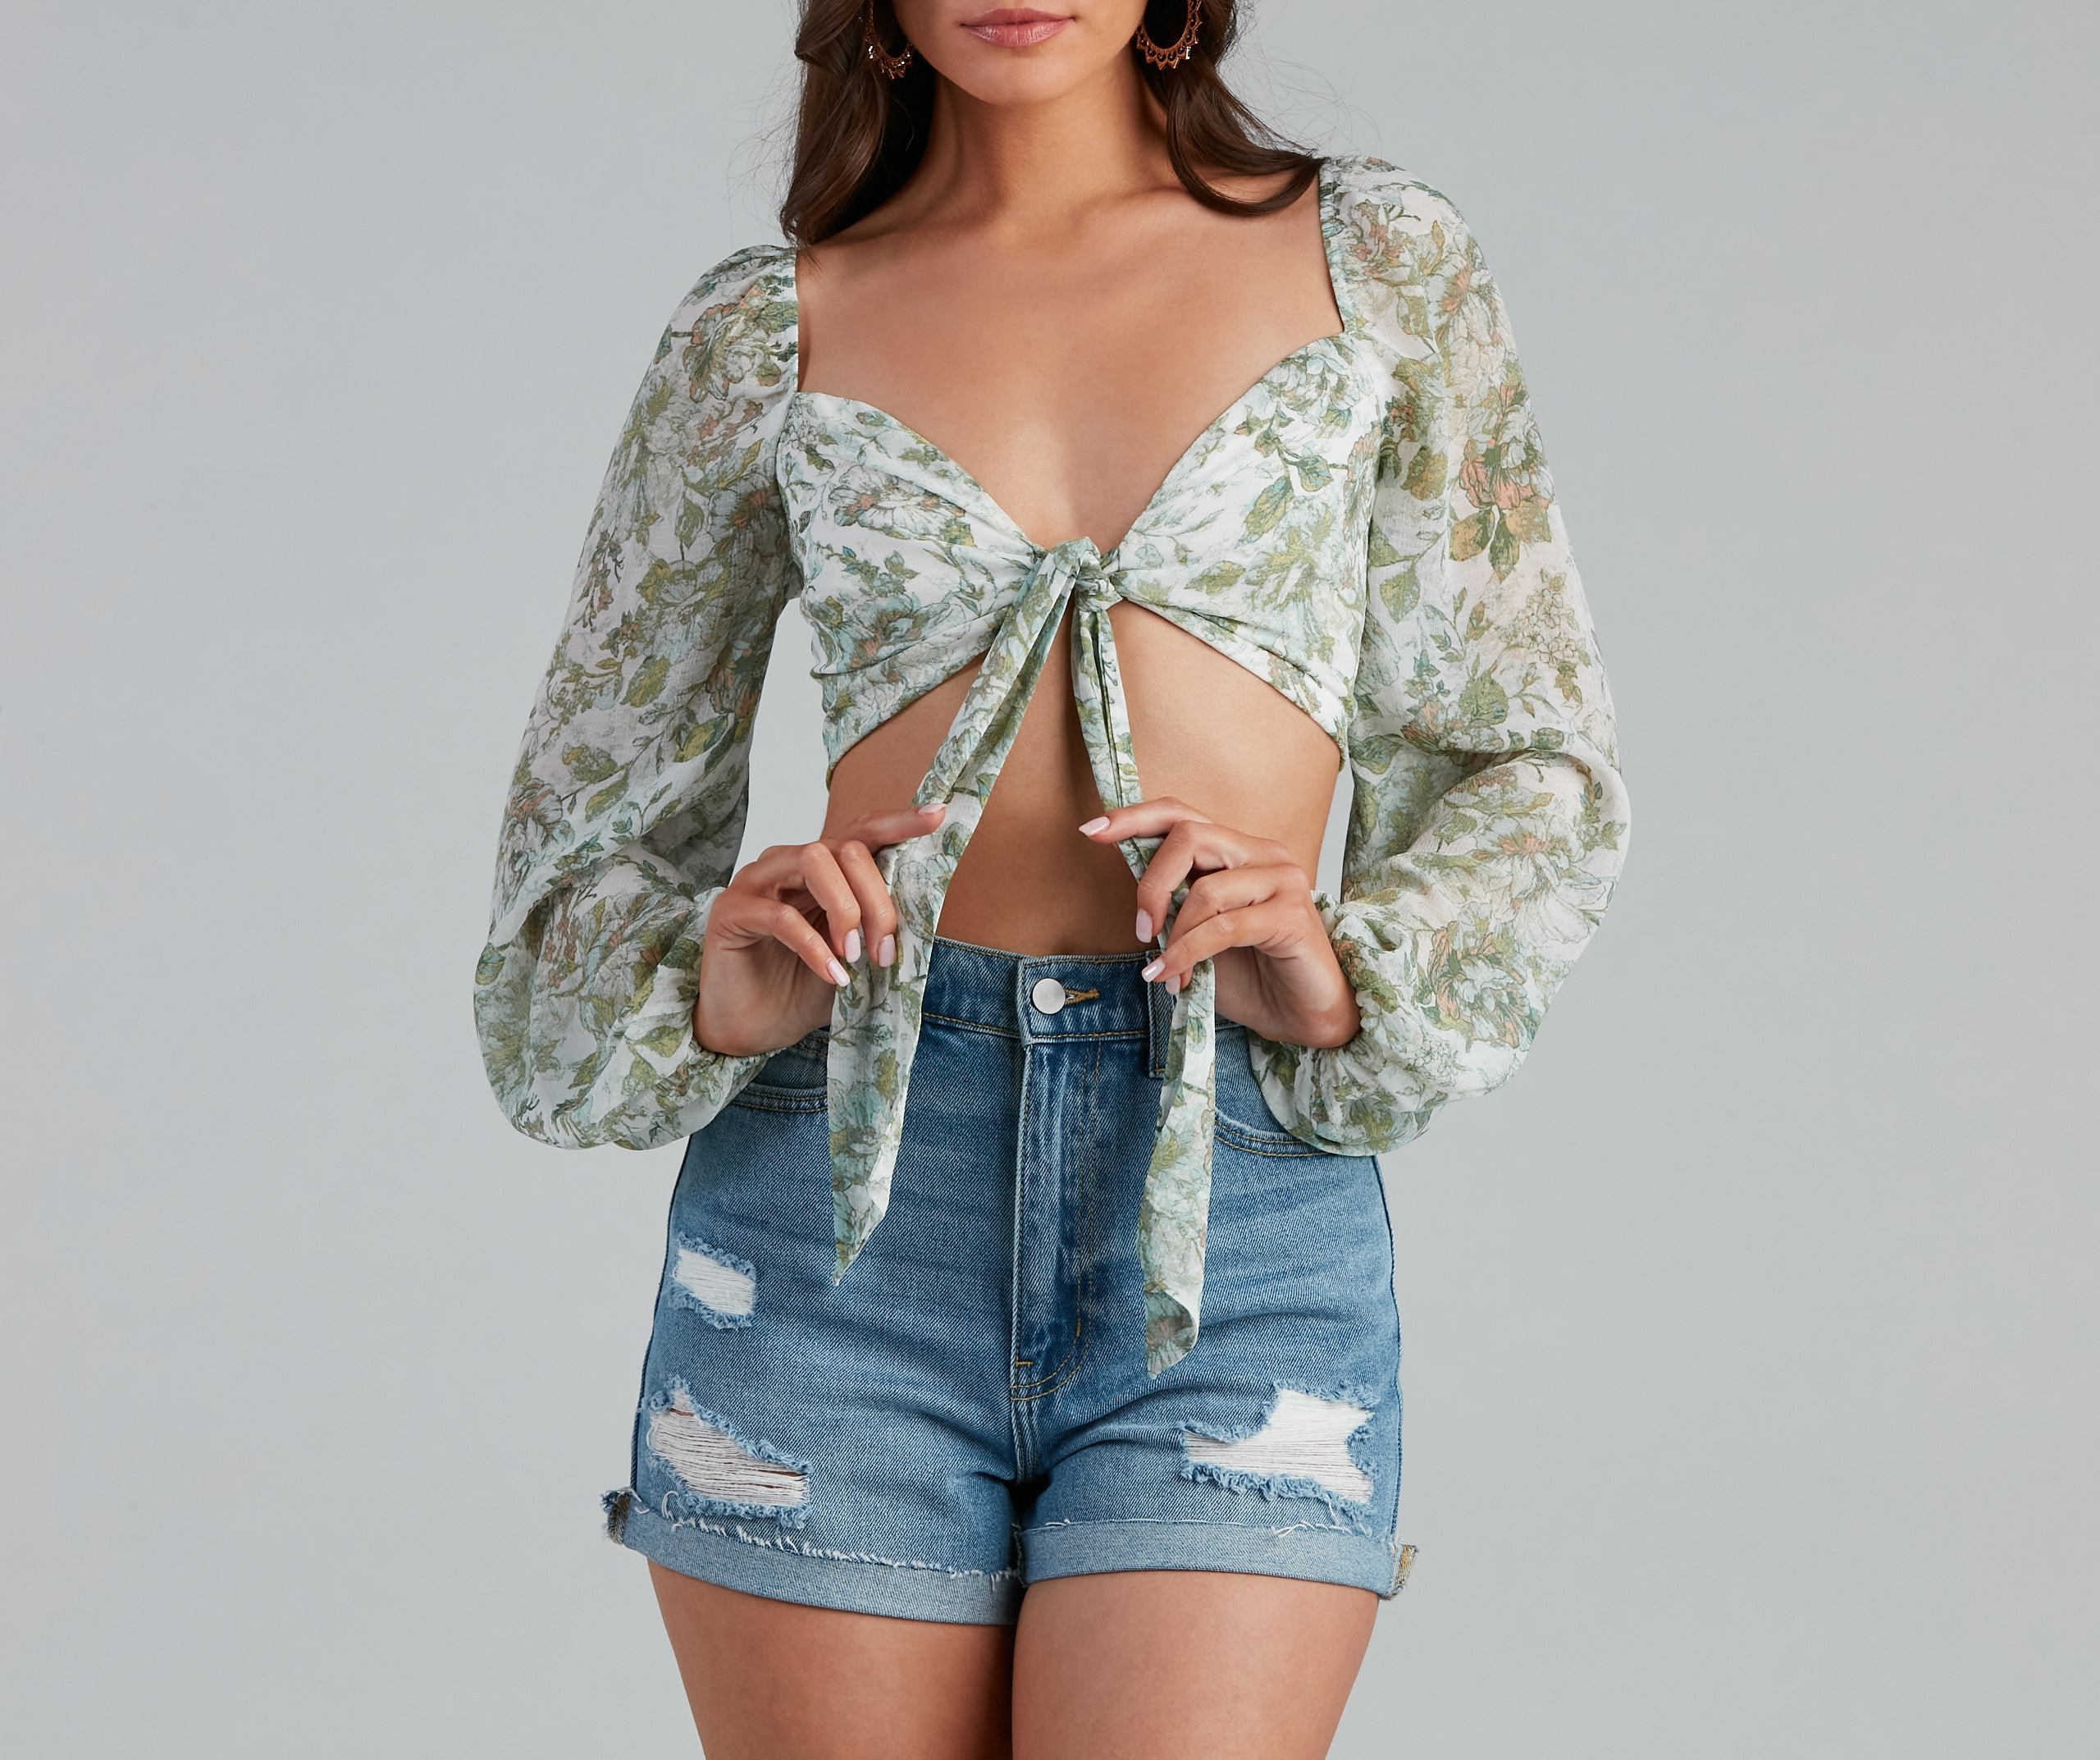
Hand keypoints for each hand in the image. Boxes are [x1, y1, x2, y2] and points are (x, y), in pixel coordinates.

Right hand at [693, 802, 946, 1056]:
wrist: (754, 1028)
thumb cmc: (803, 988)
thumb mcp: (856, 954)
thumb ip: (879, 926)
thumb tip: (926, 913)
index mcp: (821, 869)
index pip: (861, 831)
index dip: (898, 821)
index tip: (936, 816)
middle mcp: (787, 863)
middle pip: (845, 848)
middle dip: (876, 899)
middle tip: (885, 951)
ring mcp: (756, 882)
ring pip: (813, 861)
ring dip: (846, 910)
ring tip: (855, 956)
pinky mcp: (731, 911)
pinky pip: (780, 915)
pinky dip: (814, 945)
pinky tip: (832, 974)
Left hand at [1080, 798, 1359, 1050]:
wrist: (1303, 1016)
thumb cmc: (1252, 975)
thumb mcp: (1198, 935)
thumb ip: (1173, 907)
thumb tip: (1132, 899)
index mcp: (1237, 851)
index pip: (1182, 814)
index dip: (1134, 818)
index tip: (1091, 830)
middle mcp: (1262, 854)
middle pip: (1190, 836)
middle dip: (1152, 884)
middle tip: (1139, 930)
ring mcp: (1283, 880)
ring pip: (1206, 888)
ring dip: (1174, 937)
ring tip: (1165, 972)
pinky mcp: (1292, 915)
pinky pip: (1224, 927)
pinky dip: (1189, 954)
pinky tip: (1176, 978)